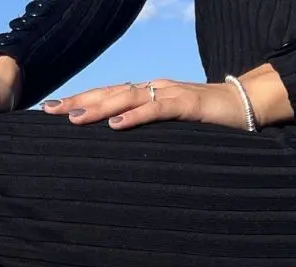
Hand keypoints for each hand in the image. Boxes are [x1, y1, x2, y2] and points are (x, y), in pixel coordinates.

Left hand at [41, 66, 292, 130]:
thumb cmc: (203, 122)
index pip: (106, 96)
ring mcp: (171, 95)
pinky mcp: (189, 106)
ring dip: (100, 108)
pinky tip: (116, 124)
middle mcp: (154, 90)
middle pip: (110, 93)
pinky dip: (136, 115)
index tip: (50, 111)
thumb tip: (110, 147)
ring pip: (129, 97)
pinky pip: (159, 109)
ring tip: (74, 119)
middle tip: (50, 112)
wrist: (246, 106)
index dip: (78, 101)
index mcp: (146, 95)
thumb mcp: (164, 129)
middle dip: (78, 102)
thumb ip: (141, 133)